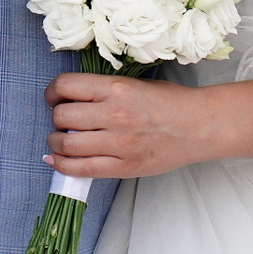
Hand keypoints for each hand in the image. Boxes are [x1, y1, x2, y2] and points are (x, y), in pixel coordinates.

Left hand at [42, 73, 215, 179]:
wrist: (199, 126)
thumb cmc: (169, 102)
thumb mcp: (134, 84)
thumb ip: (103, 90)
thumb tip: (70, 99)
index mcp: (117, 88)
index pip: (66, 86)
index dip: (53, 92)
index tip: (54, 97)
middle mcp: (115, 114)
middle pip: (62, 116)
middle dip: (55, 118)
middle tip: (61, 120)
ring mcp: (119, 143)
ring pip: (67, 144)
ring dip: (55, 143)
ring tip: (60, 140)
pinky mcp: (125, 167)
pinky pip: (82, 169)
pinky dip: (62, 166)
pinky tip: (57, 161)